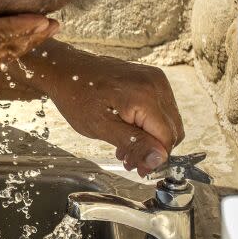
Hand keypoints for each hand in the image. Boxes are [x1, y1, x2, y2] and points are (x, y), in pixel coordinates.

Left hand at [44, 49, 183, 175]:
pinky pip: (159, 108)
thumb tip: (159, 160)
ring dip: (150, 138)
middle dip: (152, 149)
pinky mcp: (150, 78)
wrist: (65, 69)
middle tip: (129, 160)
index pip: (167, 137)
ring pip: (167, 121)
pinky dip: (147, 123)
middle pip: (172, 129)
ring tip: (125, 148)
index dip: (154, 157)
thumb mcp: (101, 127)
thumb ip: (134, 144)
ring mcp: (155, 79)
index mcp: (145, 96)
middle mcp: (156, 84)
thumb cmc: (76, 95)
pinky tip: (128, 131)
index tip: (139, 169)